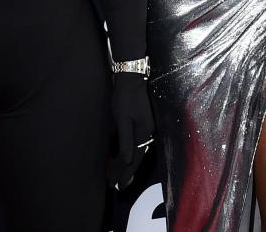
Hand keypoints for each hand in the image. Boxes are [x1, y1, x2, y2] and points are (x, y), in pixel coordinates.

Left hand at [109, 73, 154, 189]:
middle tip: (116, 186)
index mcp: (144, 132)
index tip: (117, 185)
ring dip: (128, 165)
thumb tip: (128, 160)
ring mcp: (148, 128)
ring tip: (119, 177)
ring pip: (138, 151)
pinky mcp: (144, 124)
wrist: (131, 78)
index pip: (134, 159)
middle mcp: (149, 132)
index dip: (125, 173)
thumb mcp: (122, 118)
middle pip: (137, 157)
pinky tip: (125, 159)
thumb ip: (125, 139)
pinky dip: (130, 154)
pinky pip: (137, 144)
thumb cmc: (124, 97)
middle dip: (126, 172)